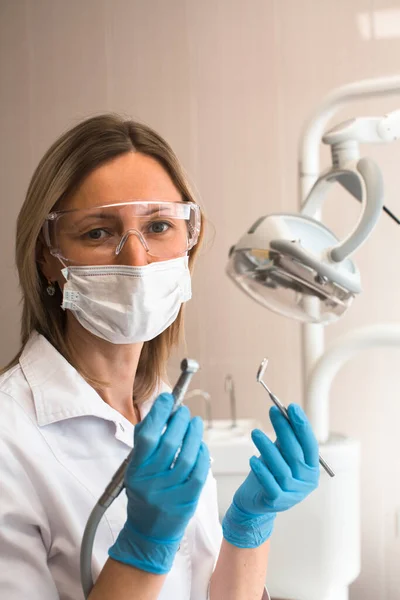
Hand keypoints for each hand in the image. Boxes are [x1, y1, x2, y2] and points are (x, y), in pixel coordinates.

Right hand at [108, 393, 209, 573]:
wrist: (149, 532)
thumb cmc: (144, 492)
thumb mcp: (136, 468)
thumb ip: (144, 440)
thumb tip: (159, 411)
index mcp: (135, 472)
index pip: (147, 437)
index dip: (158, 414)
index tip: (167, 399)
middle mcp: (150, 483)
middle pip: (169, 444)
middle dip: (179, 421)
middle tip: (183, 411)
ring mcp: (169, 494)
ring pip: (186, 457)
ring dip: (193, 434)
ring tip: (195, 422)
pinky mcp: (187, 501)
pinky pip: (199, 473)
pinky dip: (202, 454)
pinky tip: (200, 445)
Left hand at [222, 403, 319, 547]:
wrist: (255, 501)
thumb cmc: (270, 473)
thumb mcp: (280, 454)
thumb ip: (284, 438)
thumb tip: (283, 411)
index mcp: (312, 469)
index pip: (310, 445)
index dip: (302, 426)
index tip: (292, 407)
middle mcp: (306, 482)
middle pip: (296, 454)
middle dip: (284, 430)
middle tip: (273, 412)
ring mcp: (293, 494)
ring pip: (281, 468)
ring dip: (268, 448)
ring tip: (255, 433)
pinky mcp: (277, 502)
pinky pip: (270, 484)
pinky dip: (262, 471)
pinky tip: (253, 459)